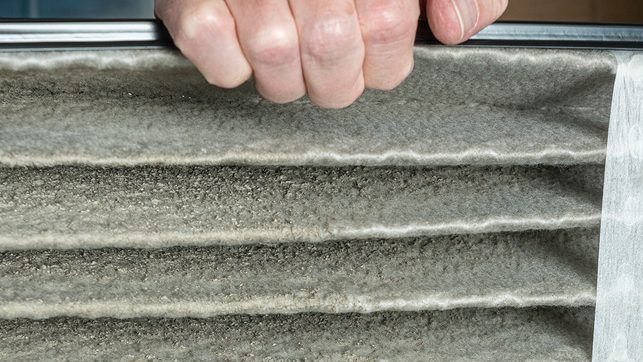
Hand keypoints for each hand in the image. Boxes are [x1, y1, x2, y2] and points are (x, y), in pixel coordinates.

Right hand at [155, 0, 508, 107]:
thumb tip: (452, 28)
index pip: (389, 27)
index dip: (387, 54)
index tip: (374, 42)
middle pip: (333, 54)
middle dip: (337, 73)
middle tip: (326, 51)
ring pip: (276, 64)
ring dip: (285, 73)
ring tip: (285, 44)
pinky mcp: (190, 0)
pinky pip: (218, 57)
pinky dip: (231, 65)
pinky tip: (241, 39)